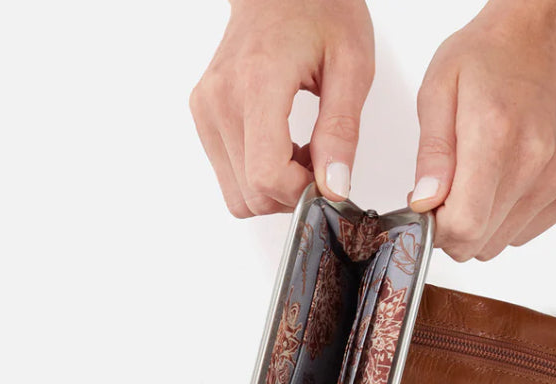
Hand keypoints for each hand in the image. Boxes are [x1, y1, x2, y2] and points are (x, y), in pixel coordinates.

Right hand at [189, 0, 373, 215]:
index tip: (329, 177)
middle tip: (320, 160)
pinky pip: (230, 175)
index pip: (267, 176)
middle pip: (251, 194)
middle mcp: (220, 99)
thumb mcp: (351, 65)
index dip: (302, 192)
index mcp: (257, 83)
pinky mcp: (204, 116)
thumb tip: (334, 187)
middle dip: (291, 192)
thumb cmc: (319, 10)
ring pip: (238, 194)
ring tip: (302, 150)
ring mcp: (206, 109)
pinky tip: (283, 144)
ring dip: (275, 188)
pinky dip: (259, 175)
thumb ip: (341, 131)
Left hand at [409, 0, 555, 260]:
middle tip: (448, 197)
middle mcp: (535, 162)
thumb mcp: (439, 89)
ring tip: (478, 182)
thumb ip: (432, 154)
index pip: (465, 227)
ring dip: (484, 225)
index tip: (429, 212)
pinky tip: (506, 181)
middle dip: (456, 230)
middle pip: (483, 244)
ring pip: (504, 243)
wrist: (551, 35)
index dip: (438, 231)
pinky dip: (509, 218)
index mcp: (496, 136)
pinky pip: (528, 231)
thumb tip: (424, 203)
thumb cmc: (493, 55)